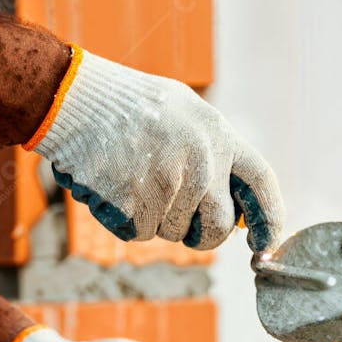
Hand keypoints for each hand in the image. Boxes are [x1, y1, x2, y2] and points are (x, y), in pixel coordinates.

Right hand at [27, 46, 283, 251]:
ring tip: (134, 180)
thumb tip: (236, 206)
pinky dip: (126, 220)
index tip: (264, 244)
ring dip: (156, 219)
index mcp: (220, 137)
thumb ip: (215, 153)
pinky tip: (114, 188)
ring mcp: (170, 185)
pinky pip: (140, 233)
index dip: (269, 219)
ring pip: (173, 231)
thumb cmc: (129, 105)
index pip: (262, 184)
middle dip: (203, 236)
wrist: (72, 97)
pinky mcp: (136, 204)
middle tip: (185, 227)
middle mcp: (202, 163)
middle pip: (218, 228)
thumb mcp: (187, 112)